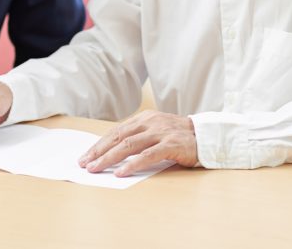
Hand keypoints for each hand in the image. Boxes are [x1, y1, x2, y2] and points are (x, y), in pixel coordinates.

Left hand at [78, 110, 197, 176]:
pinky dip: (133, 164)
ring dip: (110, 158)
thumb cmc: (179, 137)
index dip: (99, 144)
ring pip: (129, 145)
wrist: (207, 136)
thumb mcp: (156, 131)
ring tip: (97, 168)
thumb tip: (113, 152)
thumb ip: (139, 138)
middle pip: (118, 137)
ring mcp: (160, 132)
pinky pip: (148, 155)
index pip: (116, 131)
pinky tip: (122, 172)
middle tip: (85, 164)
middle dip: (99, 151)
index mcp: (144, 118)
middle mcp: (150, 122)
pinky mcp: (171, 144)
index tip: (86, 156)